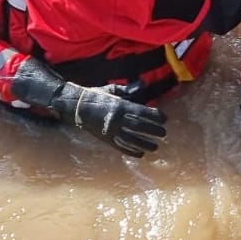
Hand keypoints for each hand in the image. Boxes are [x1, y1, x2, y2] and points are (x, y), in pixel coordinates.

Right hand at [11, 59, 166, 156]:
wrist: (75, 106)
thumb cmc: (96, 95)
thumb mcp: (112, 90)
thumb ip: (127, 91)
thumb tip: (142, 85)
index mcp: (120, 105)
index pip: (142, 112)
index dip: (155, 116)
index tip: (165, 119)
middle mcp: (117, 119)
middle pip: (140, 127)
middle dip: (154, 130)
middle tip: (164, 133)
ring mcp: (111, 130)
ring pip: (132, 139)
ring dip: (145, 144)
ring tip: (155, 147)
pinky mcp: (105, 139)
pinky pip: (120, 147)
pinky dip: (131, 151)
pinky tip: (140, 154)